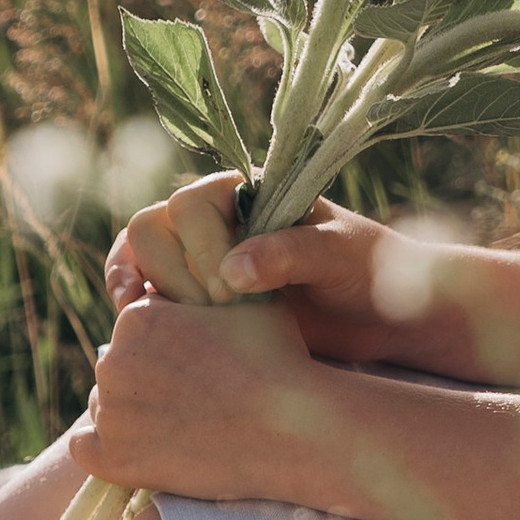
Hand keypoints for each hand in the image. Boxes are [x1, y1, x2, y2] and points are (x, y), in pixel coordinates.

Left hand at [70, 287, 316, 498]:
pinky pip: (85, 448)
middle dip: (149, 374)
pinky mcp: (112, 460)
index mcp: (137, 316)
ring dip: (133, 410)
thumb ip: (205, 280)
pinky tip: (142, 445)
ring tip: (182, 421)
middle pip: (121, 363)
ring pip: (107, 404)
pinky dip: (106, 448)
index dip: (169, 340)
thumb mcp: (242, 298)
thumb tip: (198, 271)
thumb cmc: (275, 358)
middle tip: (194, 394)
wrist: (292, 429)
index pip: (138, 325)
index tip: (198, 359)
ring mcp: (111, 413)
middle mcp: (113, 360)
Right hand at [107, 173, 458, 366]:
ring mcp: (201, 259)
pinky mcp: (196, 299)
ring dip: (151, 291)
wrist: (383, 319)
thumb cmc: (369, 273)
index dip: (201, 249)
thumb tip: (232, 272)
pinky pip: (147, 290)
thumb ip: (291, 255)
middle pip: (152, 228)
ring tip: (177, 327)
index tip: (232, 292)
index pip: (189, 203)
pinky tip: (138, 325)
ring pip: (141, 258)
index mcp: (248, 192)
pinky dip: (137, 302)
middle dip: (174, 274)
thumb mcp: (339, 256)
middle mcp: (218, 219)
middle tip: (214, 314)